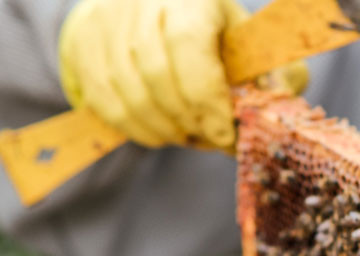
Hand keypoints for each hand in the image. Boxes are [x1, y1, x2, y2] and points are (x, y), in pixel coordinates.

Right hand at [58, 0, 308, 150]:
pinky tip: (162, 132)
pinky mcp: (84, 44)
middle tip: (209, 138)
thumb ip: (275, 78)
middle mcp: (143, 0)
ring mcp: (107, 19)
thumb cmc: (218, 36)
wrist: (155, 10)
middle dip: (187, 118)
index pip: (189, 45)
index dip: (208, 98)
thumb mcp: (253, 47)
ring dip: (163, 128)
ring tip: (188, 134)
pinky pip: (105, 101)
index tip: (226, 133)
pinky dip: (136, 128)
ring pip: (128, 92)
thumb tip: (273, 116)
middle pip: (155, 73)